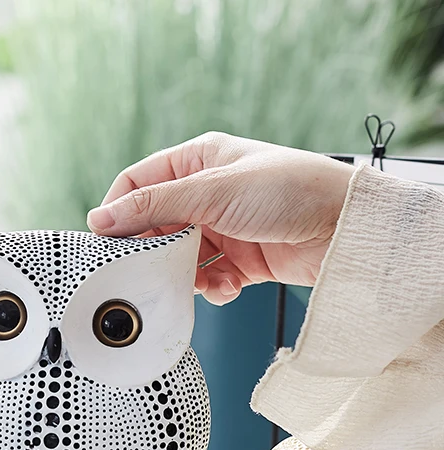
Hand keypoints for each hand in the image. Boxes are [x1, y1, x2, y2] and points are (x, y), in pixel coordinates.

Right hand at [87, 132, 353, 304]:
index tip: (104, 241)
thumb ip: (154, 205)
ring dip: (183, 274)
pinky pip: (209, 277)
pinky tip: (225, 288)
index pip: (139, 183)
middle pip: (157, 224)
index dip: (118, 211)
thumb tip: (100, 217)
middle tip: (145, 270)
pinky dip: (211, 287)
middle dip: (152, 249)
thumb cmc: (291, 190)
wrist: (350, 228)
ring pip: (180, 256)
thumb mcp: (213, 190)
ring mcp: (224, 227)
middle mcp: (208, 193)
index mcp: (199, 161)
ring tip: (195, 280)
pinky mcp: (242, 259)